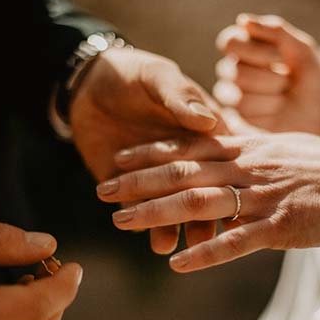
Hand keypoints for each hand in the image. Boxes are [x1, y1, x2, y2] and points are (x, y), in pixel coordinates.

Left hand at [72, 48, 228, 253]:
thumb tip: (208, 121)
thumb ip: (180, 99)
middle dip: (200, 215)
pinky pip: (142, 211)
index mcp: (203, 133)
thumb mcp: (158, 78)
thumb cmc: (132, 75)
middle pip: (199, 190)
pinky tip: (145, 235)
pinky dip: (145, 226)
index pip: (216, 160)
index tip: (232, 200)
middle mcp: (188, 161)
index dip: (224, 179)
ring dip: (173, 227)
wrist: (87, 85)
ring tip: (165, 245)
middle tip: (199, 236)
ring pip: (175, 208)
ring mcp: (161, 179)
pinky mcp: (134, 189)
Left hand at [97, 133, 319, 271]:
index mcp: (248, 147)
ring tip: (122, 221)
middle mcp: (249, 167)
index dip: (151, 153)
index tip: (120, 159)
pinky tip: (178, 264)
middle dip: (138, 182)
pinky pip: (237, 241)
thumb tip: (227, 145)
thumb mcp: (283, 147)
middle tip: (101, 190)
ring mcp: (264, 196)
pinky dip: (206, 253)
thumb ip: (251, 147)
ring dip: (158, 212)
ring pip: (200, 202)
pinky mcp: (282, 226)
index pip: (189, 145)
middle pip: (183, 171)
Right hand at [214, 13, 319, 133]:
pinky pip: (244, 115)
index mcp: (246, 48)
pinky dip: (268, 112)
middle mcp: (233, 71)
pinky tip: (278, 112)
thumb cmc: (312, 78)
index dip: (254, 50)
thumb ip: (275, 31)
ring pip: (238, 96)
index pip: (230, 42)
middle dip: (269, 78)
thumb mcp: (301, 49)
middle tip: (287, 81)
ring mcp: (233, 97)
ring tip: (285, 97)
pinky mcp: (238, 120)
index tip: (280, 56)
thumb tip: (243, 21)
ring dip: (271, 96)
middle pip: (234, 71)